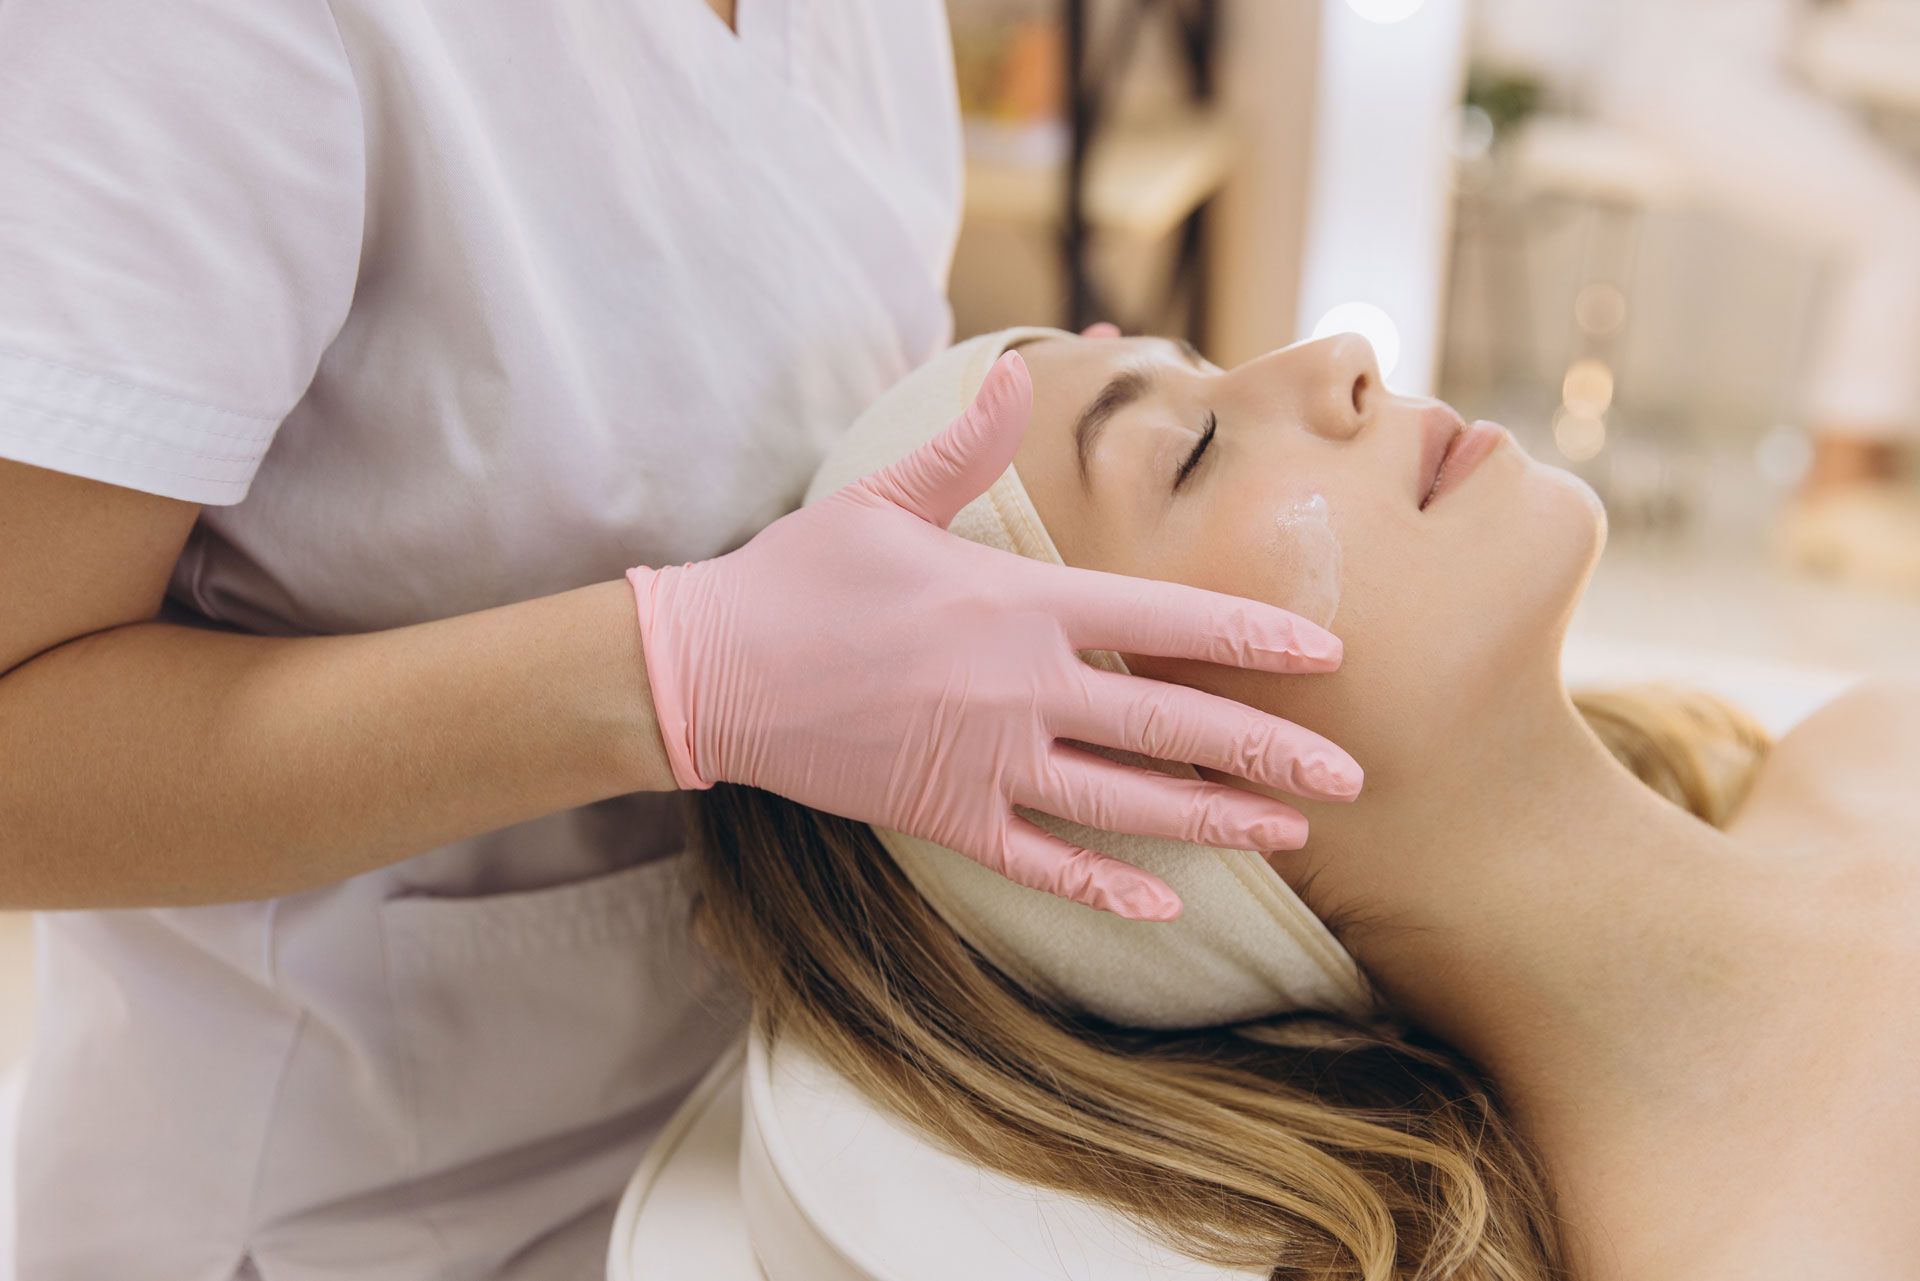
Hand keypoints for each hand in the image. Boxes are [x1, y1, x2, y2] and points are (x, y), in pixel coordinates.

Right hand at [627, 352, 1360, 919]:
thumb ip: (966, 445)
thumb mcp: (885, 497)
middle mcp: (1019, 689)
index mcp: (1018, 605)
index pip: (1165, 623)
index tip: (1325, 657)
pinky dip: (1101, 886)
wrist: (712, 670)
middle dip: (1268, 755)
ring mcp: (985, 762)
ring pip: (1124, 803)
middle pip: (1169, 728)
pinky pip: (1040, 861)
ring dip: (1213, 822)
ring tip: (1289, 836)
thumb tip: (1019, 369)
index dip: (1252, 638)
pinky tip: (1161, 903)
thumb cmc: (801, 575)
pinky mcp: (945, 816)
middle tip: (1348, 781)